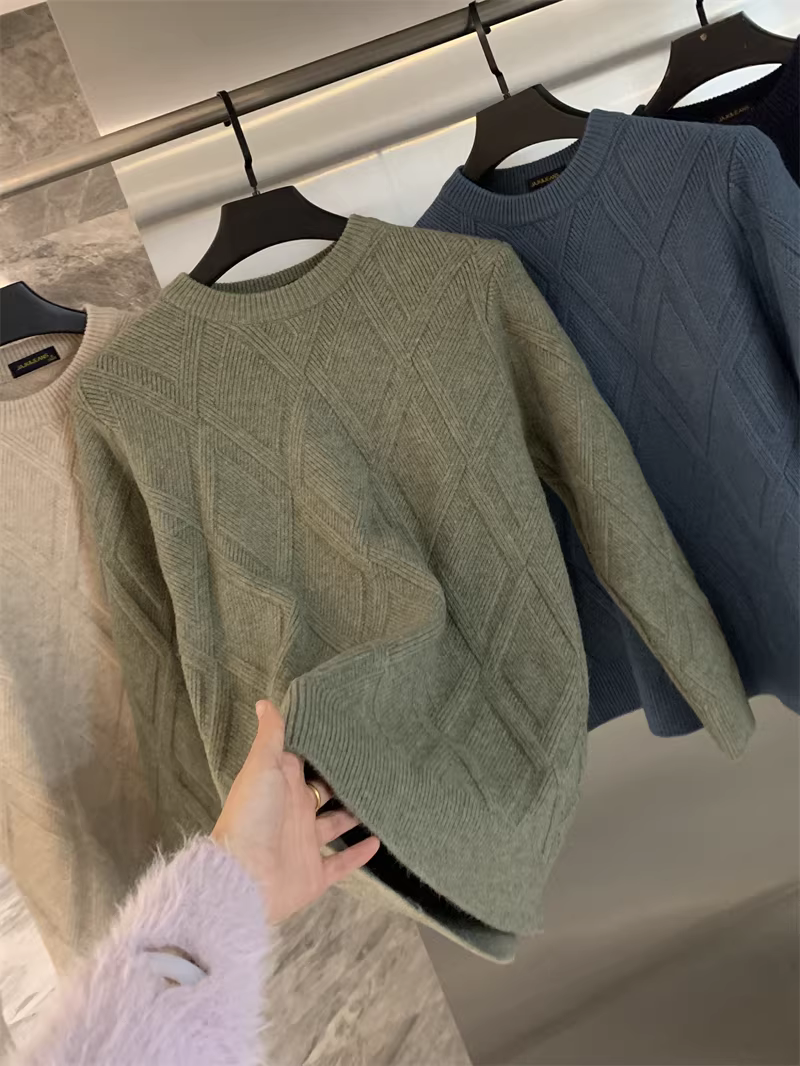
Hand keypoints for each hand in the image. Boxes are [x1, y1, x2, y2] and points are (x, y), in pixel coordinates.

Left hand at [211, 700, 379, 924]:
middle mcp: (294, 813)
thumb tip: (265, 702)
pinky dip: (359, 854)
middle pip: (324, 793)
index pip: (305, 763)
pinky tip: (379, 841)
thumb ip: (270, 737)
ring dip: (354, 815)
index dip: (323, 750)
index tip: (347, 733)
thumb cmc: (251, 817)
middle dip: (343, 781)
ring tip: (380, 799)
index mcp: (281, 786)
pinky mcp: (314, 873)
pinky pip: (342, 863)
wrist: (244, 878)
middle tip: (373, 763)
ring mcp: (305, 844)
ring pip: (335, 826)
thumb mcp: (262, 768)